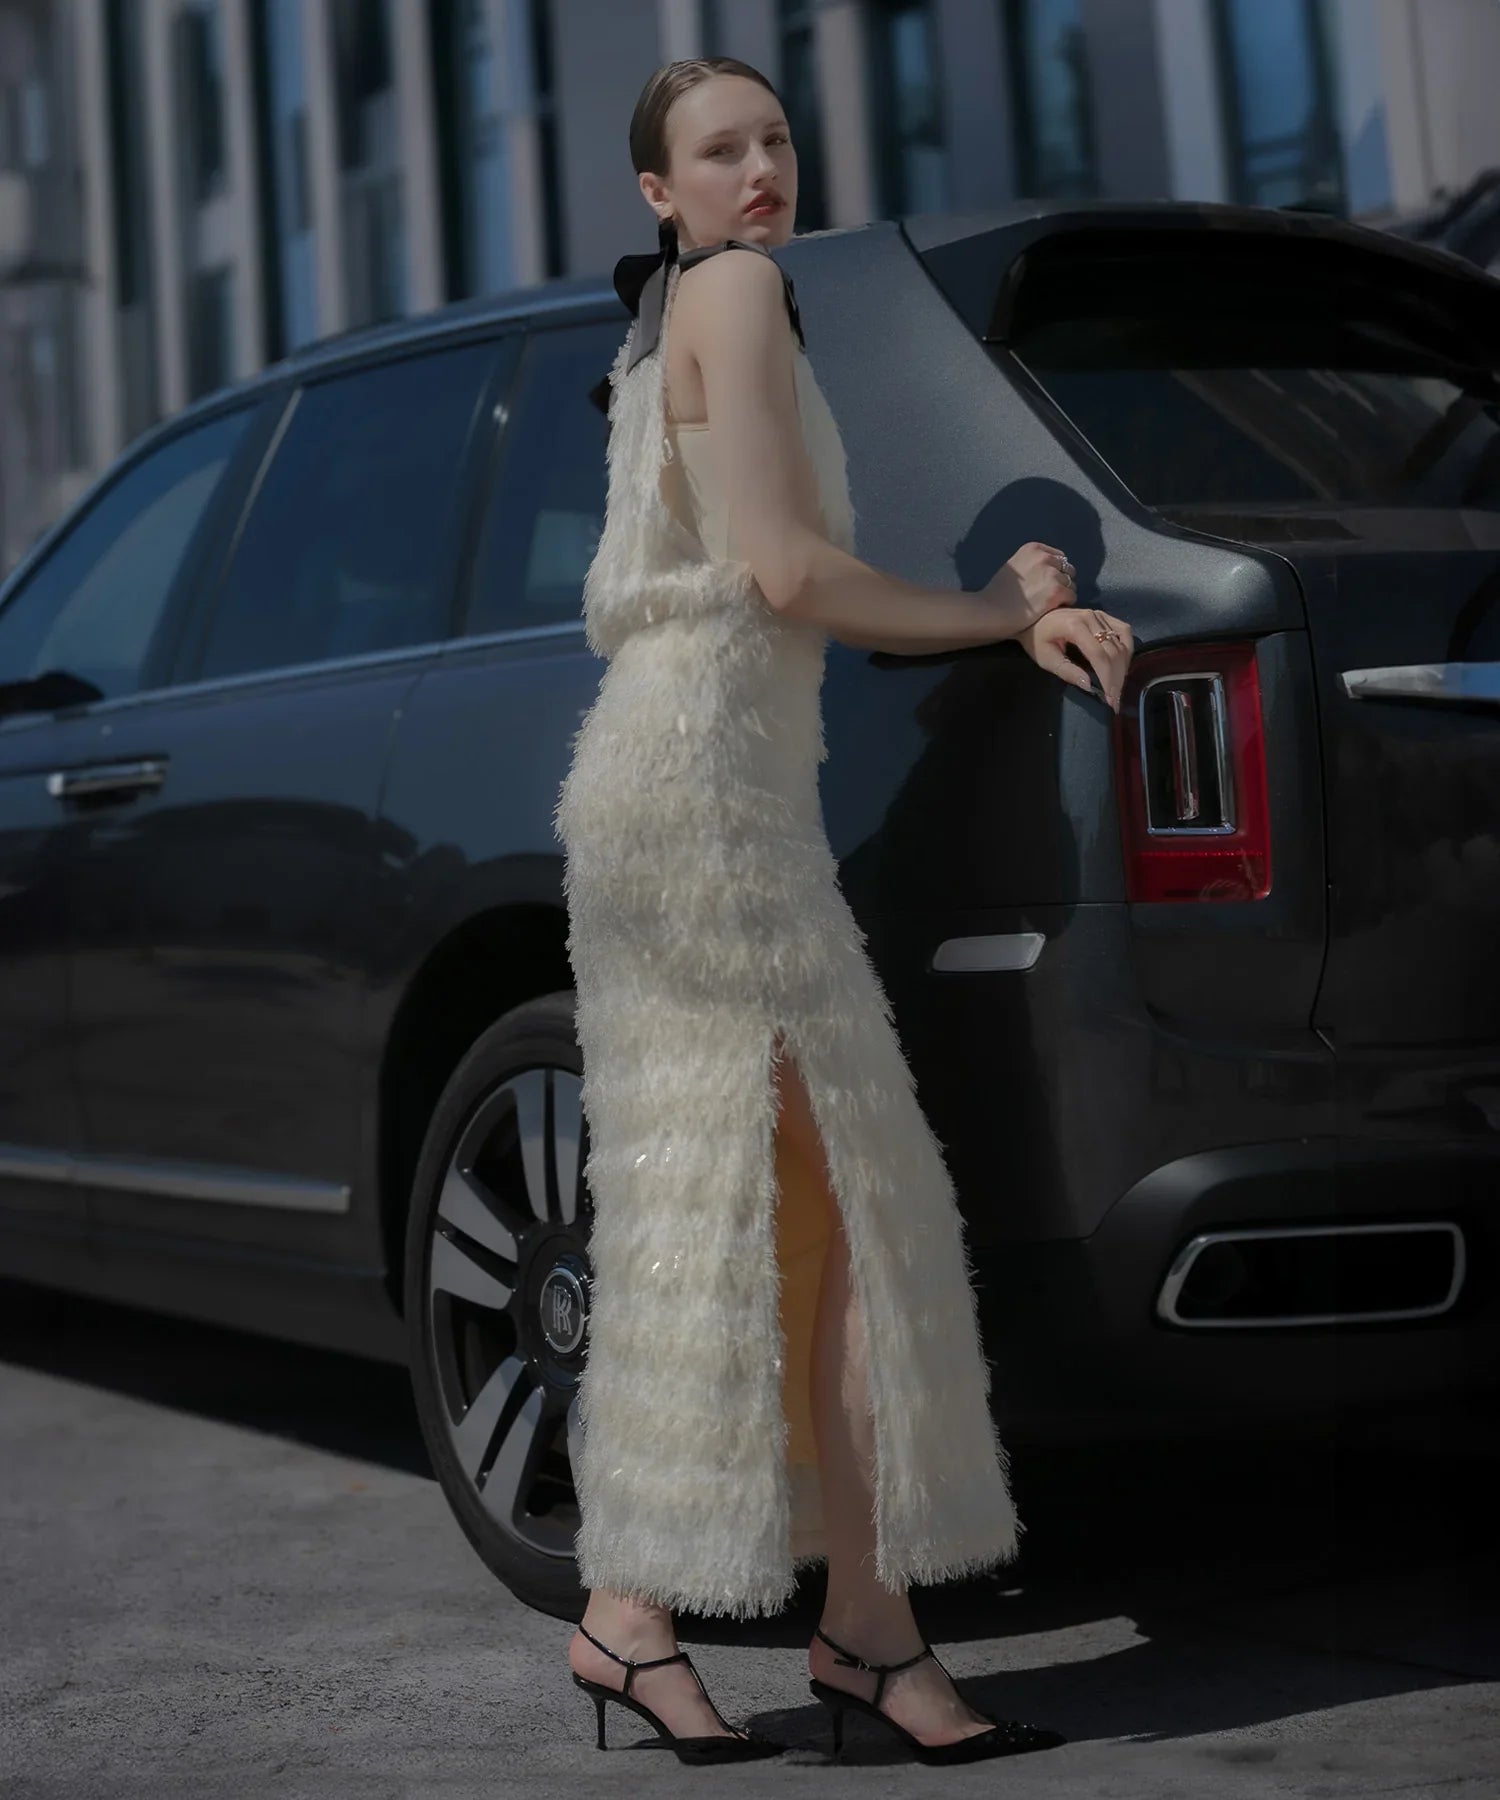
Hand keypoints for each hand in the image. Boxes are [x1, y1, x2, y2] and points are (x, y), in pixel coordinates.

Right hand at [982, 540, 1078, 633]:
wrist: (990, 611)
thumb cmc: (997, 594)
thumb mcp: (1014, 566)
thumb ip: (1032, 563)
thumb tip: (1050, 569)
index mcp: (1033, 549)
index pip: (1058, 557)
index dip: (1055, 572)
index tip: (1046, 584)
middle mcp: (1044, 558)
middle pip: (1068, 569)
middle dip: (1062, 581)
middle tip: (1049, 595)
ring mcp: (1051, 574)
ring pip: (1071, 584)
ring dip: (1064, 594)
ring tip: (1049, 604)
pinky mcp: (1056, 591)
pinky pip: (1071, 596)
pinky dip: (1064, 604)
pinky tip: (1051, 610)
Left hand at [1016, 606, 1133, 712]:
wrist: (1034, 620)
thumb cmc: (1036, 640)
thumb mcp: (1046, 659)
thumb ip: (1068, 672)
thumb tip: (1090, 686)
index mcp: (1074, 627)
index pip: (1099, 655)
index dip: (1108, 678)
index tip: (1111, 699)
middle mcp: (1090, 617)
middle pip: (1113, 650)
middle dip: (1117, 678)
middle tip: (1116, 700)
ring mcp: (1099, 615)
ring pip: (1121, 642)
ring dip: (1123, 667)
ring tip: (1118, 687)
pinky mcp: (1104, 616)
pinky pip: (1123, 631)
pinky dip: (1127, 649)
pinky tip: (1122, 665)